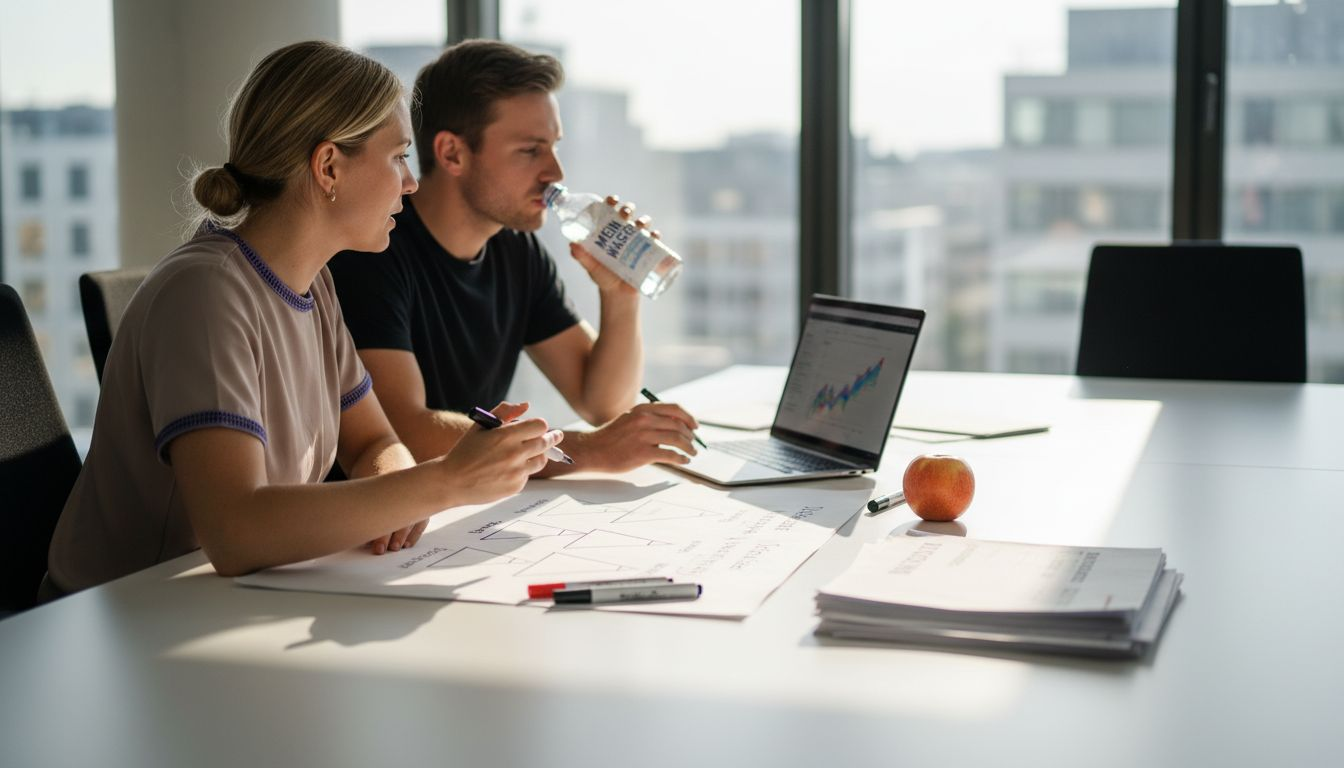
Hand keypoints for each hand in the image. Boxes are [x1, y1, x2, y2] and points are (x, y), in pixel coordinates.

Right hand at [432, 401, 560, 505]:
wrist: (451, 481)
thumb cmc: (465, 451)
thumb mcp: (481, 426)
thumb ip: (504, 412)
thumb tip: (526, 406)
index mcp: (506, 435)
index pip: (540, 426)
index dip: (541, 425)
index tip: (542, 427)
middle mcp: (514, 454)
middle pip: (545, 443)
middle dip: (551, 438)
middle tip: (555, 436)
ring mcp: (516, 472)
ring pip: (541, 460)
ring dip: (538, 455)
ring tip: (528, 453)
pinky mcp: (515, 487)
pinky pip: (528, 475)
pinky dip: (523, 471)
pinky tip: (508, 470)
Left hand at [568, 193, 658, 296]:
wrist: (617, 293)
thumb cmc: (602, 276)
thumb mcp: (590, 266)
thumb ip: (581, 256)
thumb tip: (572, 245)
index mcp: (609, 230)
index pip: (610, 209)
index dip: (612, 201)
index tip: (612, 200)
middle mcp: (624, 231)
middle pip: (628, 212)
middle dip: (628, 208)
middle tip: (625, 214)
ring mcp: (637, 240)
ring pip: (643, 222)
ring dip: (643, 219)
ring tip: (639, 225)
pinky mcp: (648, 250)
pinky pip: (655, 239)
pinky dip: (655, 235)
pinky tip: (653, 236)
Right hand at [576, 402, 699, 472]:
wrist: (592, 450)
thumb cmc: (611, 437)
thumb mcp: (630, 419)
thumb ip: (649, 419)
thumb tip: (675, 426)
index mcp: (643, 409)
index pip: (674, 409)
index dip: (688, 417)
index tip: (695, 426)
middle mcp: (645, 419)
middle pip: (678, 425)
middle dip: (690, 436)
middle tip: (694, 443)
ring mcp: (644, 436)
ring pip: (677, 439)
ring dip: (689, 447)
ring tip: (692, 452)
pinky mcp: (643, 453)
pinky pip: (670, 455)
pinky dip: (681, 458)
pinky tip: (683, 460)